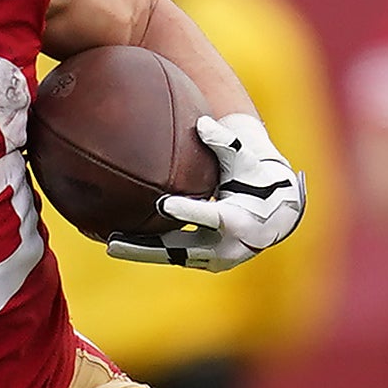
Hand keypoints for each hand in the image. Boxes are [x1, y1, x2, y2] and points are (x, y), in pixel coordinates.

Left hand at [107, 114, 305, 270]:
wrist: (277, 212)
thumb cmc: (256, 177)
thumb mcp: (246, 158)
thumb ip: (225, 142)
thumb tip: (201, 124)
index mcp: (240, 219)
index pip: (210, 216)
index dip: (188, 211)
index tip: (163, 204)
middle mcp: (227, 246)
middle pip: (181, 249)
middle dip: (147, 247)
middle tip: (113, 242)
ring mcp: (216, 259)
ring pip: (173, 257)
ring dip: (141, 252)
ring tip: (110, 244)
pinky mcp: (207, 263)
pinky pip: (175, 257)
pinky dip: (150, 250)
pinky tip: (122, 242)